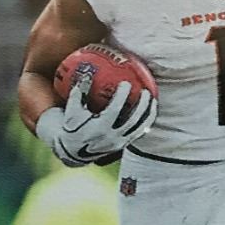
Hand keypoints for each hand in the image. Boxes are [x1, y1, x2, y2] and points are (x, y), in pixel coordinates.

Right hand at [37, 78, 156, 167]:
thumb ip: (78, 93)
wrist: (73, 151)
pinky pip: (138, 133)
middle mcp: (111, 137)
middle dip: (141, 106)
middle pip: (131, 121)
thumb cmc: (72, 126)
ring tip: (152, 99)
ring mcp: (119, 143)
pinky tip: (150, 110)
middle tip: (145, 91)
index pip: (114, 111)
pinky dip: (145, 121)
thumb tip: (86, 73)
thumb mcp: (71, 110)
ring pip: (139, 128)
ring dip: (148, 113)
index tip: (126, 83)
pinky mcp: (123, 145)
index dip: (121, 97)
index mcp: (99, 129)